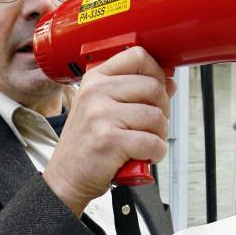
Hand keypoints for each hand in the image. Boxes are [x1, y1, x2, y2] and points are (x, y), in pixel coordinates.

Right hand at [43, 47, 175, 216]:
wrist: (66, 178)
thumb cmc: (87, 144)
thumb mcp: (103, 109)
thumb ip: (135, 93)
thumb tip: (168, 82)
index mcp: (95, 79)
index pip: (138, 56)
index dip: (156, 72)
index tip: (156, 88)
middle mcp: (96, 92)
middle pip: (153, 87)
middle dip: (162, 110)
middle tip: (151, 125)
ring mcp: (101, 115)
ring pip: (156, 116)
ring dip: (159, 135)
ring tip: (144, 141)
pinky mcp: (109, 140)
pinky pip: (152, 142)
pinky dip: (156, 152)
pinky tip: (143, 155)